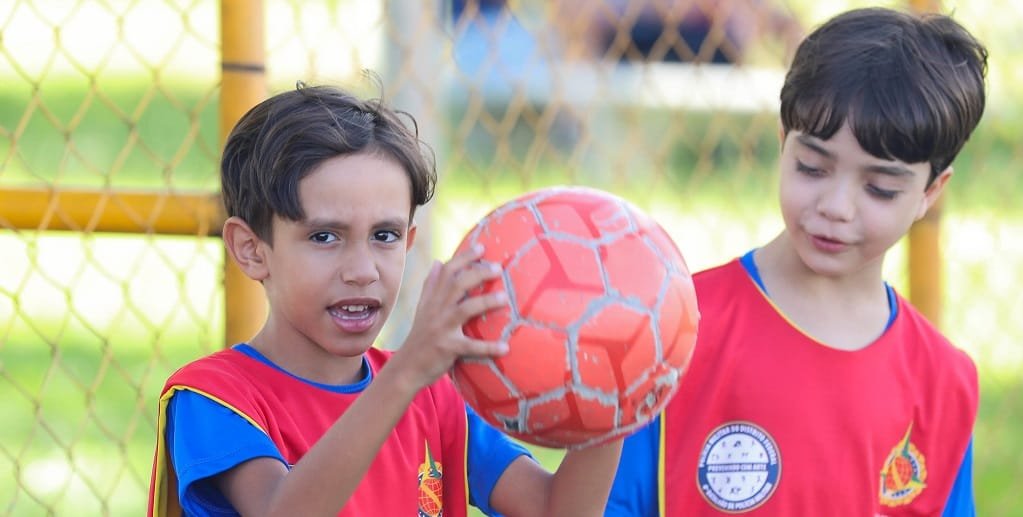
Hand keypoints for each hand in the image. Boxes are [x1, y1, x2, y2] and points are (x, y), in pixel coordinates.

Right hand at [390, 243, 508, 390]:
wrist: (407, 367)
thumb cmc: (420, 337)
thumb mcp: (422, 308)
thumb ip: (431, 286)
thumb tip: (440, 261)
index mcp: (432, 299)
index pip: (447, 271)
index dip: (464, 257)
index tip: (482, 247)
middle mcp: (436, 310)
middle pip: (457, 284)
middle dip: (478, 273)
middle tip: (498, 268)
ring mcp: (442, 329)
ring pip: (465, 310)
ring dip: (485, 302)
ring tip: (505, 299)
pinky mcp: (448, 348)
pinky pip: (471, 346)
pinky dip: (488, 347)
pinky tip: (505, 347)